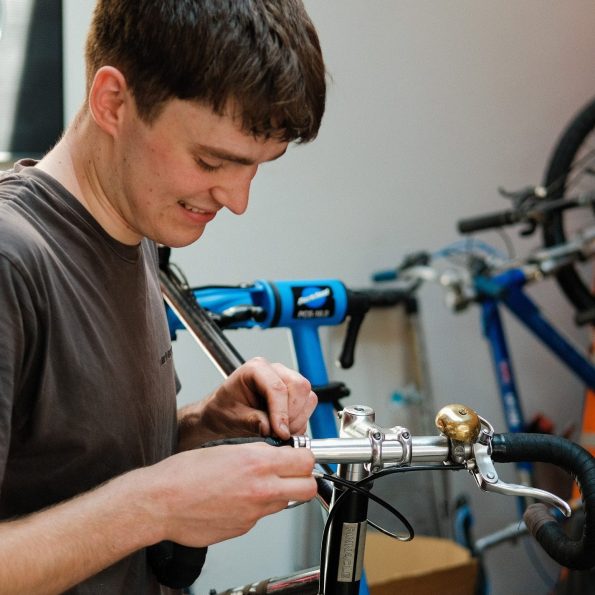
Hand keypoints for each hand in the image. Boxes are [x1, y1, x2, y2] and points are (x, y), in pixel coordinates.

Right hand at [140, 442, 316, 546]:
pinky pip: (262, 516)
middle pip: (308, 487)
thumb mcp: (227, 448)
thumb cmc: (184, 473)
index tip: (299, 456)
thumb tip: (274, 455)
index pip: (306, 460)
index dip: (304, 457)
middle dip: (304, 479)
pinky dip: (256, 508)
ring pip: (287, 503)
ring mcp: (254, 512)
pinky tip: (237, 499)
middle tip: (292, 473)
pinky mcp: (243, 528)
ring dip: (281, 494)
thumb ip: (257, 453)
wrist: (160, 502)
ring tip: (258, 485)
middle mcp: (261, 488)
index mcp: (257, 462)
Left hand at [178, 357, 317, 447]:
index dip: (281, 412)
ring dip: (297, 419)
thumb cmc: (223, 409)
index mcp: (255, 369)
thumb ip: (253, 421)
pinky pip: (308, 406)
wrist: (223, 414)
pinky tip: (284, 429)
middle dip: (292, 414)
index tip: (280, 432)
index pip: (277, 387)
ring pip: (307, 396)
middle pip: (299, 387)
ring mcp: (286, 380)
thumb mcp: (232, 418)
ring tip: (279, 431)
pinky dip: (300, 422)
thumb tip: (272, 429)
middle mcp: (274, 371)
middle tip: (278, 433)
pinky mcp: (294, 394)